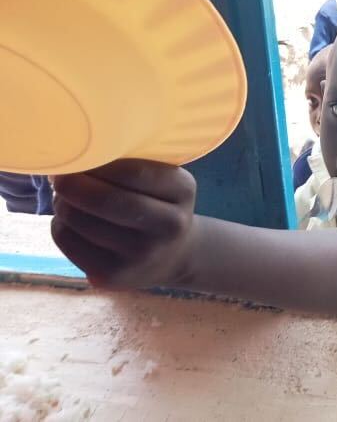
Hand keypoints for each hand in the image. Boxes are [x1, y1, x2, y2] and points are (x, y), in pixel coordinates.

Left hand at [51, 160, 197, 289]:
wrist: (174, 256)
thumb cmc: (160, 206)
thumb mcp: (165, 182)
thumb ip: (135, 166)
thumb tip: (79, 157)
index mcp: (182, 192)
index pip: (135, 172)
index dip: (99, 163)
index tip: (79, 154)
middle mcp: (168, 226)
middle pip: (106, 200)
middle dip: (73, 185)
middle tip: (59, 177)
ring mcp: (141, 256)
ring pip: (81, 222)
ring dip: (63, 204)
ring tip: (65, 198)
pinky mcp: (113, 276)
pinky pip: (69, 242)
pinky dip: (60, 226)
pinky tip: (70, 222)